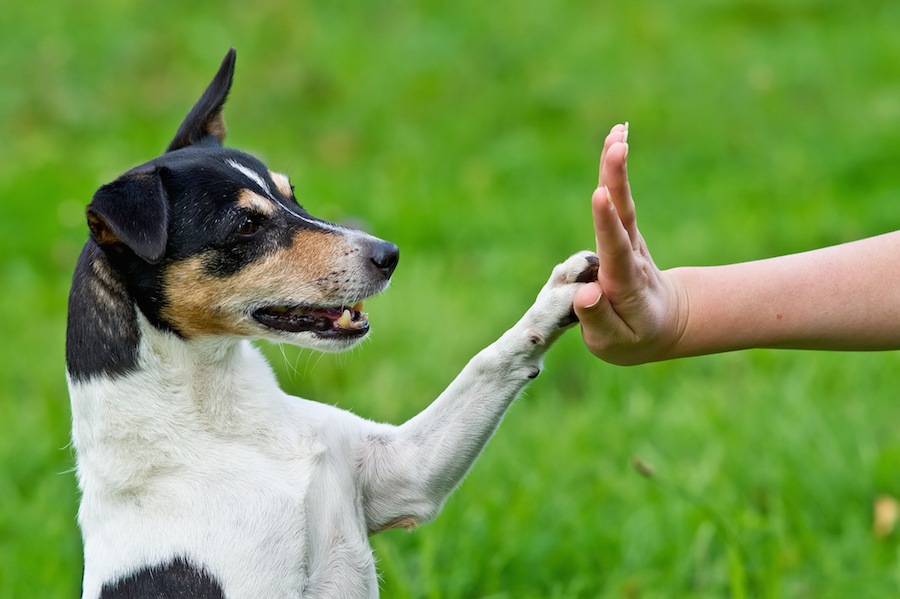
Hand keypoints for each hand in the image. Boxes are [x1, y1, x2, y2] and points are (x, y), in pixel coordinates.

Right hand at [572, 124, 685, 364]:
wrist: (664, 323)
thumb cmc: (633, 337)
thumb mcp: (614, 343)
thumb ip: (599, 319)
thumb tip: (586, 292)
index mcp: (625, 284)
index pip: (615, 250)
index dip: (606, 223)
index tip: (600, 196)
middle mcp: (630, 256)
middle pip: (624, 215)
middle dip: (617, 181)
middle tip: (617, 146)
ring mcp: (629, 241)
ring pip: (623, 201)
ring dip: (617, 167)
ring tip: (617, 132)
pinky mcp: (624, 232)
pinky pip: (618, 199)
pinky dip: (615, 170)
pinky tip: (615, 138)